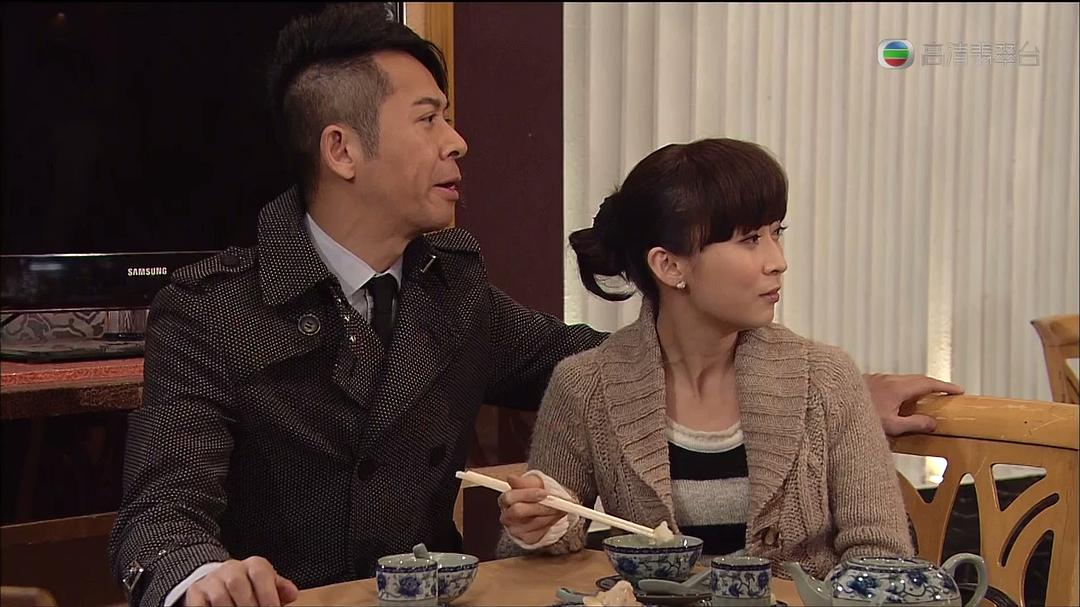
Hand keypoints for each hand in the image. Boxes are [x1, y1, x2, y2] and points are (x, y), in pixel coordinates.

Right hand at [184, 556, 298, 606]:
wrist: (220, 582)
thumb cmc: (250, 587)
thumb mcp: (268, 584)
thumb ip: (280, 589)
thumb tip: (292, 593)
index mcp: (253, 565)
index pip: (260, 573)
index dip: (267, 594)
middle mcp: (232, 568)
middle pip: (238, 584)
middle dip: (249, 606)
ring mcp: (212, 580)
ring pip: (219, 597)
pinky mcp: (196, 592)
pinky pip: (200, 605)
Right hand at [498, 473, 567, 544]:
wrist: (545, 506)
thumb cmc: (536, 492)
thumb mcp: (532, 483)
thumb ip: (523, 482)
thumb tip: (511, 478)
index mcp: (505, 500)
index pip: (510, 497)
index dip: (528, 494)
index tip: (544, 493)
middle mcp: (506, 516)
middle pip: (518, 511)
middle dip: (540, 506)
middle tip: (556, 503)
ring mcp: (515, 529)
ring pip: (533, 522)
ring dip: (549, 515)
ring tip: (559, 508)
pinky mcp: (526, 539)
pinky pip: (540, 532)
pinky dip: (551, 524)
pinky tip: (554, 517)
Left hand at [864, 373, 963, 436]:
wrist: (831, 406)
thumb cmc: (859, 418)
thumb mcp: (891, 426)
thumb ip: (914, 424)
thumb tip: (933, 423)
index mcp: (897, 387)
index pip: (927, 383)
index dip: (945, 386)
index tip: (959, 390)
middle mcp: (887, 379)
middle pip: (916, 379)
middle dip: (934, 385)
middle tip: (947, 393)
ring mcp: (876, 379)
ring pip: (902, 380)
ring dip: (917, 386)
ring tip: (926, 398)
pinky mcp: (867, 382)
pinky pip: (891, 382)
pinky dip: (903, 388)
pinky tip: (900, 400)